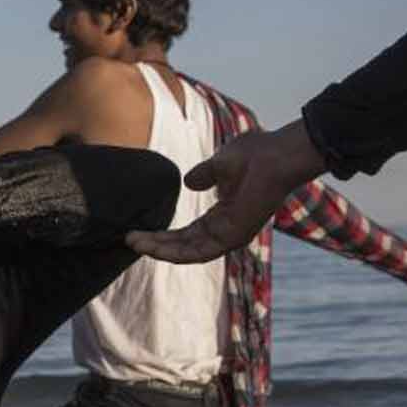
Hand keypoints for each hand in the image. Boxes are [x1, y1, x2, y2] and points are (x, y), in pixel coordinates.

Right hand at [127, 120, 327, 264]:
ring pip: (188, 252)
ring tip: (134, 243)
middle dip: (156, 245)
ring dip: (160, 250)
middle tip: (129, 240)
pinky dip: (174, 251)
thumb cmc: (257, 154)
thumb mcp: (220, 163)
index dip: (163, 235)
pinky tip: (153, 246)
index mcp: (224, 215)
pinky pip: (198, 252)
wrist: (278, 154)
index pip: (188, 233)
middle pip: (184, 245)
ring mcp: (230, 236)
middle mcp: (226, 230)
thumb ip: (203, 175)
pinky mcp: (233, 237)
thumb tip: (188, 181)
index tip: (139, 231)